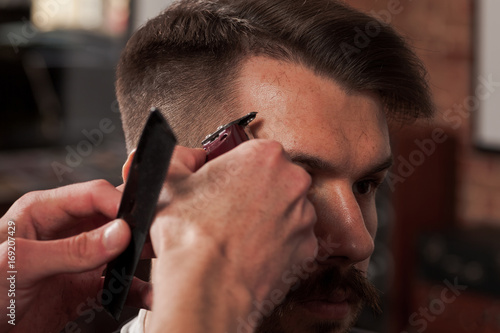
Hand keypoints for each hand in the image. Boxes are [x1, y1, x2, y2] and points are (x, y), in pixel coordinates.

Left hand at [0, 180, 149, 332]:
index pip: (94, 194)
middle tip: (161, 237)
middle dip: (139, 226)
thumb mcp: (21, 264)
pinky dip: (134, 288)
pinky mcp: (84, 287)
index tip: (138, 221)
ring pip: (121, 249)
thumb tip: (119, 233)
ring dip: (142, 257)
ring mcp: (79, 259)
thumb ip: (72, 249)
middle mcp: (68, 230)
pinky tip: (147, 294)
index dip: (119, 204)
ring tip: (163, 263)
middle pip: (114, 218)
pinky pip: (117, 283)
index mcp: (47, 210)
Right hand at [148, 141, 317, 331]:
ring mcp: (304, 217)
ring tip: (239, 236)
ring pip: (288, 211)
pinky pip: (294, 241)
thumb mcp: (167, 180)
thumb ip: (180, 157)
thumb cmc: (190, 234)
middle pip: (277, 181)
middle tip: (230, 212)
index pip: (256, 153)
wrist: (206, 285)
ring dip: (269, 219)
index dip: (238, 170)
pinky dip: (278, 246)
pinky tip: (252, 253)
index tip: (226, 186)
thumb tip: (189, 157)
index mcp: (265, 155)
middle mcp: (293, 182)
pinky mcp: (307, 249)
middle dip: (257, 193)